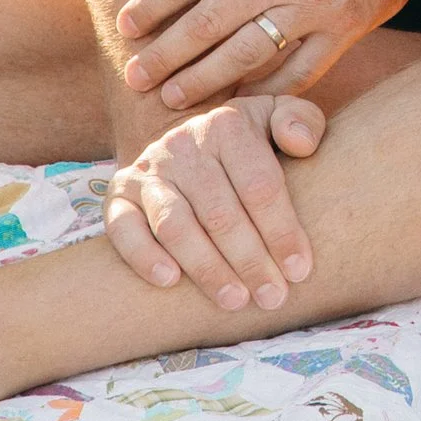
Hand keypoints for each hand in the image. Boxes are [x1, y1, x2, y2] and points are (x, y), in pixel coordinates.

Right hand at [104, 92, 324, 308]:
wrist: (189, 145)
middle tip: (273, 297)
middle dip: (250, 260)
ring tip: (235, 300)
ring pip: (176, 225)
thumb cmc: (249, 146)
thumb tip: (300, 143)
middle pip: (220, 212)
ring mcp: (148, 170)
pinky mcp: (118, 195)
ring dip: (207, 268)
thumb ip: (302, 121)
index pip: (260, 185)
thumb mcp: (277, 120)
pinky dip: (144, 256)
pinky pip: (124, 228)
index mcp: (227, 125)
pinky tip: (171, 282)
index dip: (282, 231)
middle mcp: (183, 144)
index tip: (299, 270)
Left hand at [114, 0, 420, 112]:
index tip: (126, 27)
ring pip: (245, 56)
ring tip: (172, 98)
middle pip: (205, 25)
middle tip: (133, 79)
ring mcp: (316, 5)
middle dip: (163, 57)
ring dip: (202, 82)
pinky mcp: (346, 29)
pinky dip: (264, 91)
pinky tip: (238, 102)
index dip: (150, 7)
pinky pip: (298, 72)